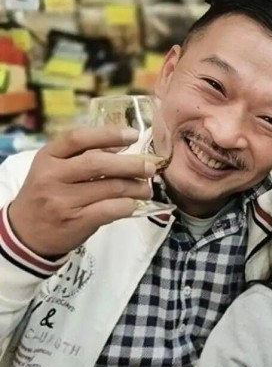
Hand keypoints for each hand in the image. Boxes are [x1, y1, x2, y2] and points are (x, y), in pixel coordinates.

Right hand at [8, 126, 155, 257]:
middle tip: (150, 168)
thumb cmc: (49, 194)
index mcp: (48, 157)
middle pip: (99, 163)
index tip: (133, 134)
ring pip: (111, 188)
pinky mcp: (75, 221)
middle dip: (131, 164)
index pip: (79, 138)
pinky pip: (111, 209)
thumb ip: (83, 156)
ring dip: (136, 187)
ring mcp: (63, 201)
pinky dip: (128, 205)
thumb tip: (122, 144)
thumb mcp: (55, 169)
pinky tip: (133, 204)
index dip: (108, 134)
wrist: (26, 232)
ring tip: (146, 189)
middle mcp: (52, 176)